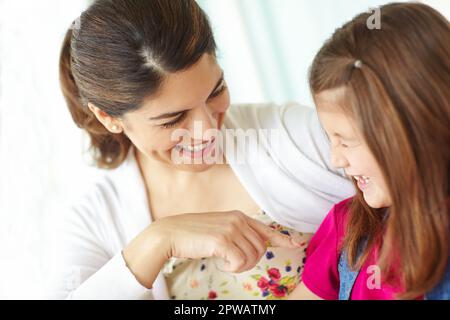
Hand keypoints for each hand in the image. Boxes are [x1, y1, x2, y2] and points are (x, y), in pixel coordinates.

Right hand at [154, 210, 298, 272]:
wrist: (171, 233)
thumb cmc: (193, 235)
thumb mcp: (219, 229)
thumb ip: (238, 234)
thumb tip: (256, 245)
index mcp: (239, 216)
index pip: (266, 230)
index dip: (283, 239)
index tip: (297, 244)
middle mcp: (238, 220)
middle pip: (261, 249)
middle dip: (249, 261)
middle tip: (230, 261)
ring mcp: (231, 228)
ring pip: (252, 257)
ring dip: (239, 266)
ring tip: (223, 260)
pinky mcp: (223, 240)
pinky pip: (240, 263)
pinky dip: (230, 268)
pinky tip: (218, 262)